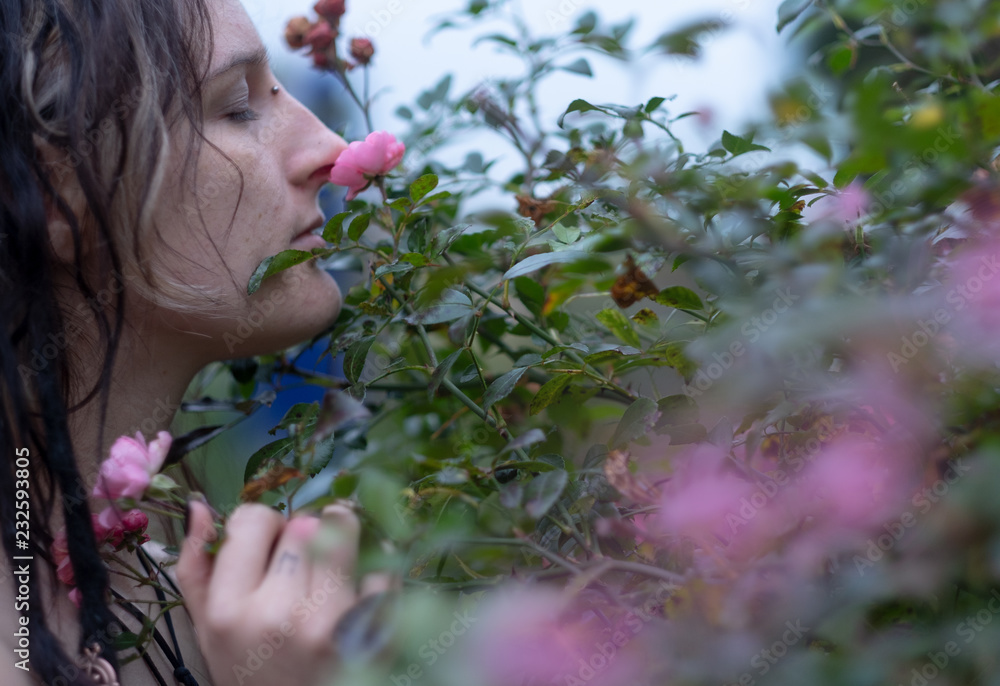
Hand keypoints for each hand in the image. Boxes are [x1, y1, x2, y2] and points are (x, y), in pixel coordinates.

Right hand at [177, 501, 379, 685]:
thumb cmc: (250, 671)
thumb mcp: (208, 629)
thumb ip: (197, 566)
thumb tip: (199, 505)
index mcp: (230, 611)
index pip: (253, 521)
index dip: (263, 523)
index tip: (269, 541)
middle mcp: (279, 614)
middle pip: (302, 524)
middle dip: (304, 532)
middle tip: (304, 558)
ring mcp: (331, 623)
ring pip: (344, 531)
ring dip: (342, 534)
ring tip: (335, 556)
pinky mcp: (375, 631)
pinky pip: (384, 565)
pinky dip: (378, 563)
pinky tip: (363, 579)